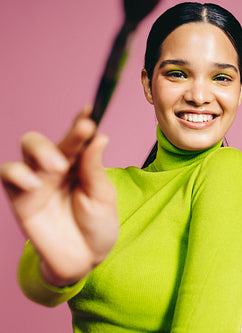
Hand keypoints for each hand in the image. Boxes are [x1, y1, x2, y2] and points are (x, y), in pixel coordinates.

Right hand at [0, 106, 118, 285]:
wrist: (85, 258)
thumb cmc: (98, 224)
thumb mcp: (103, 196)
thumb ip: (95, 169)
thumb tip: (100, 136)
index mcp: (80, 163)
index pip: (79, 137)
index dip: (82, 122)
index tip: (91, 109)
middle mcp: (57, 166)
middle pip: (53, 138)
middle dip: (65, 135)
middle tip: (81, 136)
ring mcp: (37, 180)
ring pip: (27, 148)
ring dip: (41, 150)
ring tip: (58, 166)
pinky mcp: (21, 198)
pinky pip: (8, 175)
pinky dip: (18, 173)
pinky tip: (35, 183)